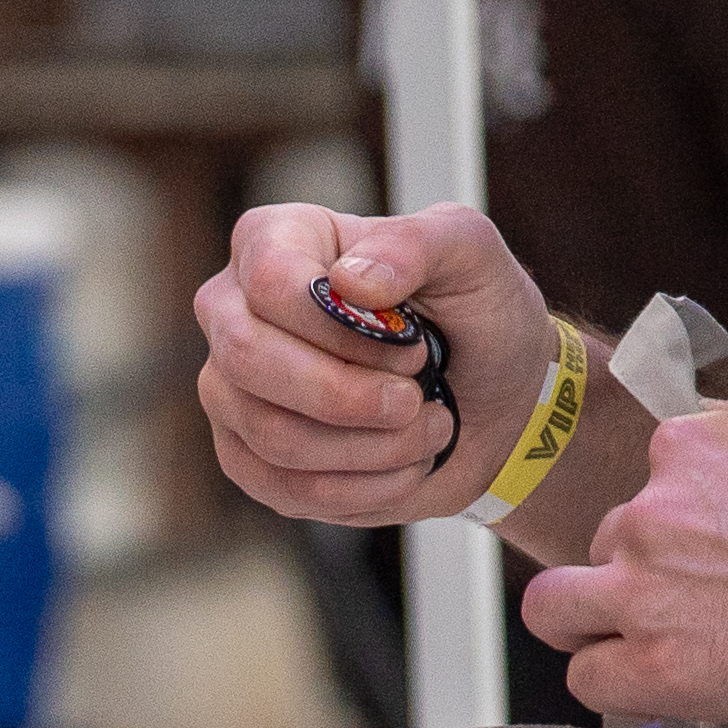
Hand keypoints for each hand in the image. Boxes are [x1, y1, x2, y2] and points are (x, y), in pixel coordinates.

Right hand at [196, 202, 557, 527]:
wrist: (496, 400)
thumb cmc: (475, 315)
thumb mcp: (471, 253)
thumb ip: (417, 244)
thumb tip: (350, 280)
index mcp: (274, 240)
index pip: (270, 281)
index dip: (341, 328)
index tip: (413, 345)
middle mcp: (234, 311)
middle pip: (248, 359)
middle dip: (348, 395)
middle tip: (414, 399)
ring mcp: (231, 387)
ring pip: (272, 434)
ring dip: (372, 447)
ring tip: (427, 429)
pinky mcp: (247, 456)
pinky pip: (285, 487)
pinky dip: (364, 487)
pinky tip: (402, 463)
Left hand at [521, 426, 727, 727]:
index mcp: (688, 448)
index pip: (645, 487)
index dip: (675, 531)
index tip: (714, 558)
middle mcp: (651, 510)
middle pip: (603, 547)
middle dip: (637, 578)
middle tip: (697, 611)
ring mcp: (645, 588)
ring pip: (558, 610)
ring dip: (595, 631)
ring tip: (652, 652)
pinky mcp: (655, 665)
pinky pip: (587, 680)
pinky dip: (620, 688)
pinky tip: (666, 691)